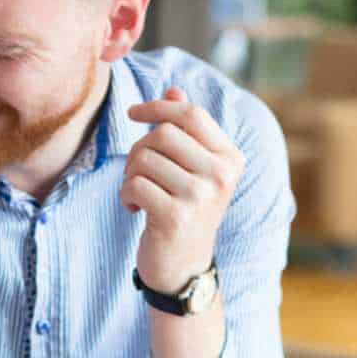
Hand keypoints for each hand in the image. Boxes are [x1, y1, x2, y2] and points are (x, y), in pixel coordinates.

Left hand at [122, 86, 243, 294]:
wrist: (184, 267)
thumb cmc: (185, 211)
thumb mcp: (192, 170)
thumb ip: (186, 131)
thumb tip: (173, 89)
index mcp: (230, 158)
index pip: (190, 114)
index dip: (158, 107)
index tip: (133, 113)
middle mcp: (221, 176)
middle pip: (163, 134)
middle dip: (140, 148)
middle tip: (137, 171)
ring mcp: (200, 197)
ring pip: (144, 158)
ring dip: (130, 175)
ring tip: (140, 193)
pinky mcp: (175, 217)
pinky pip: (134, 185)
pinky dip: (126, 195)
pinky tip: (136, 209)